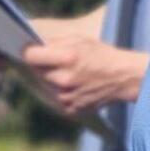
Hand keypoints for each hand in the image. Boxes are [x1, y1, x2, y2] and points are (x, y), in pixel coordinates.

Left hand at [21, 35, 149, 116]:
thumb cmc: (101, 55)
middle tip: (51, 61)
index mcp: (67, 58)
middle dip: (41, 66)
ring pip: (44, 87)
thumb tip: (30, 44)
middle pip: (36, 72)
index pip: (31, 56)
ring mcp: (66, 97)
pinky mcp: (69, 110)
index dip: (28, 52)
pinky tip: (72, 85)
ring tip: (66, 73)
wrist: (123, 78)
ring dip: (50, 80)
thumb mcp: (80, 40)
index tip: (27, 50)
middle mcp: (64, 79)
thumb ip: (54, 42)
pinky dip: (59, 93)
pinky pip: (55, 99)